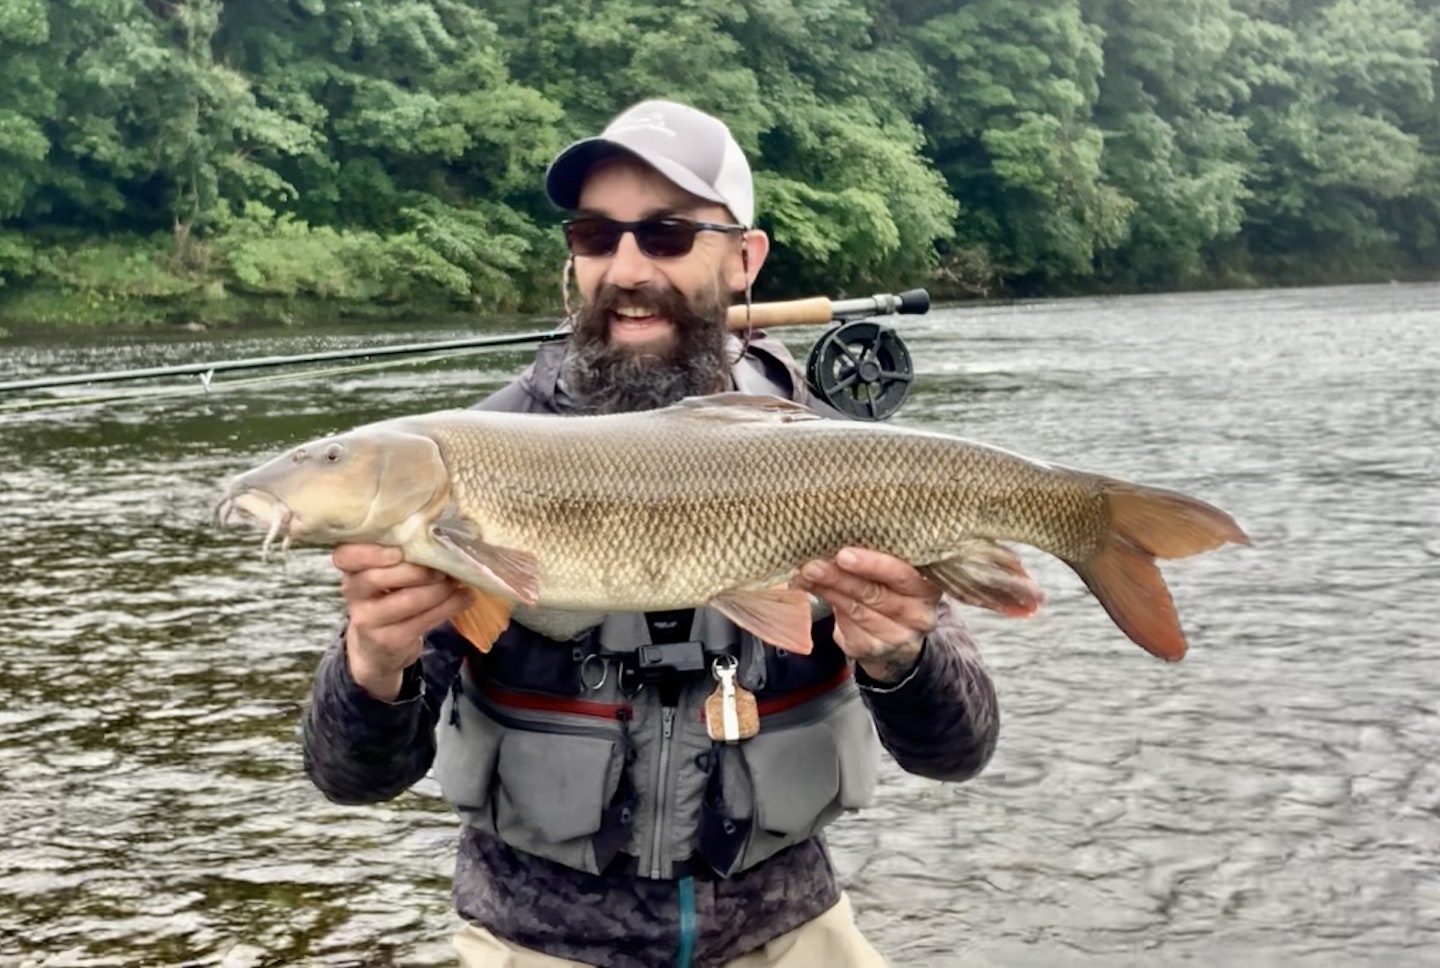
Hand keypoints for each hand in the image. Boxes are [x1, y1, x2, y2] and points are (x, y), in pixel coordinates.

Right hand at [333, 543, 472, 700]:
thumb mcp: (385, 573)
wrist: (376, 647)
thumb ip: (402, 554)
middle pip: (376, 579)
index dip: (370, 552)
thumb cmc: (388, 596)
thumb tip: (444, 534)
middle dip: (415, 571)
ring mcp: (369, 620)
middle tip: (442, 567)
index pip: (345, 556)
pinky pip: (422, 621)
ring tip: (457, 581)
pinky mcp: (389, 640)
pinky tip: (465, 597)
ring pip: (404, 601)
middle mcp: (354, 593)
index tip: (399, 551)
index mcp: (352, 569)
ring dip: (438, 590)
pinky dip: (449, 606)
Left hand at [793, 547, 939, 683]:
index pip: (902, 575)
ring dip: (828, 590)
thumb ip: (874, 560)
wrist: (897, 639)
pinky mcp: (872, 649)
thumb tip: (835, 540)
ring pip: (857, 610)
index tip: (843, 554)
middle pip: (875, 594)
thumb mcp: (893, 574)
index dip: (873, 564)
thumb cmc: (891, 591)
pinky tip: (812, 590)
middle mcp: (918, 615)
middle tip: (814, 565)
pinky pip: (846, 626)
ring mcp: (896, 636)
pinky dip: (827, 605)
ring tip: (806, 574)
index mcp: (927, 588)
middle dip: (841, 577)